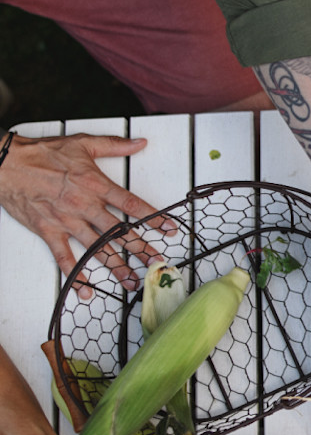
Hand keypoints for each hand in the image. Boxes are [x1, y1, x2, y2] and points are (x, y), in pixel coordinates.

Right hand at [0, 133, 173, 297]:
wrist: (3, 162)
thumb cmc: (42, 152)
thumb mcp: (81, 143)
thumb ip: (114, 145)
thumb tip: (140, 142)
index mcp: (95, 184)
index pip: (131, 204)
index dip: (153, 218)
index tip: (170, 230)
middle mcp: (84, 205)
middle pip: (119, 232)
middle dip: (141, 249)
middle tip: (157, 264)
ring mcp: (66, 220)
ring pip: (97, 248)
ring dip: (116, 267)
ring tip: (133, 282)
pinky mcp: (47, 230)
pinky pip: (64, 257)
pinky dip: (75, 275)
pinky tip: (86, 291)